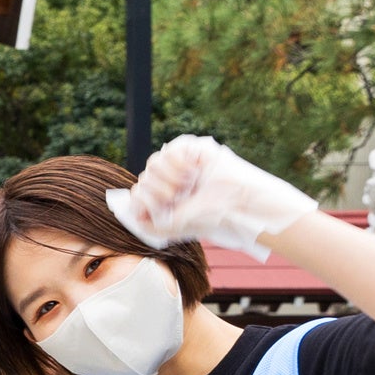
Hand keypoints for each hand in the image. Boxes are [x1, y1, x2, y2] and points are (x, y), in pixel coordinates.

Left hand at [109, 134, 316, 261]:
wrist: (240, 199)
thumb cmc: (215, 213)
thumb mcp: (182, 225)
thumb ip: (156, 226)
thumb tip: (135, 219)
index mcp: (166, 200)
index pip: (138, 195)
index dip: (144, 201)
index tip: (162, 205)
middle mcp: (169, 181)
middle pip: (144, 180)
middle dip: (159, 191)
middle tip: (179, 194)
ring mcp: (177, 164)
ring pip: (153, 165)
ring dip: (169, 177)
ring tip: (188, 183)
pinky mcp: (188, 148)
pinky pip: (168, 151)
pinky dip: (177, 163)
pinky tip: (192, 171)